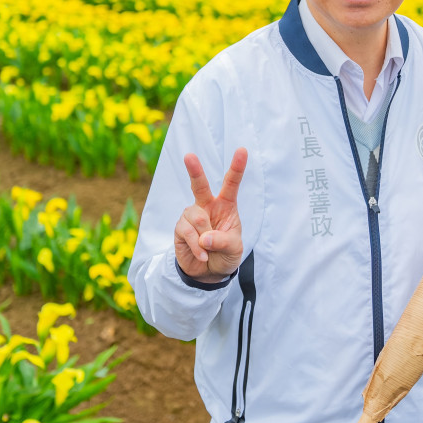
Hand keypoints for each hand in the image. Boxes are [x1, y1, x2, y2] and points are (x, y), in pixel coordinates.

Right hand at [174, 148, 247, 283]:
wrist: (209, 272)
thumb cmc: (225, 254)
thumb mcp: (234, 249)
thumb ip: (223, 241)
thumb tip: (204, 237)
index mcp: (226, 205)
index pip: (231, 184)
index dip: (237, 167)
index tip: (242, 150)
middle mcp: (207, 206)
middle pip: (200, 186)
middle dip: (194, 171)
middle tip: (189, 156)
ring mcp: (192, 216)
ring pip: (196, 218)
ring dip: (205, 236)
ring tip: (209, 248)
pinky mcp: (180, 228)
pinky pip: (187, 233)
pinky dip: (197, 247)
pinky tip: (202, 254)